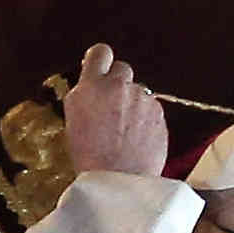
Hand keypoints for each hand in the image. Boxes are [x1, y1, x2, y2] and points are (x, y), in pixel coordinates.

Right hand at [62, 44, 168, 177]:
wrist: (118, 179)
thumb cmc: (90, 156)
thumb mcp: (74, 119)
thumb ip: (85, 95)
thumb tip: (92, 86)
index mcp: (91, 86)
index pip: (100, 53)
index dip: (101, 59)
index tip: (101, 66)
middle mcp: (119, 86)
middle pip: (123, 69)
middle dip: (119, 82)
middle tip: (114, 103)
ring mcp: (142, 99)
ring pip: (139, 91)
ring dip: (134, 103)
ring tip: (126, 129)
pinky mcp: (159, 114)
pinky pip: (152, 109)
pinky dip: (147, 119)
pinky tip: (138, 137)